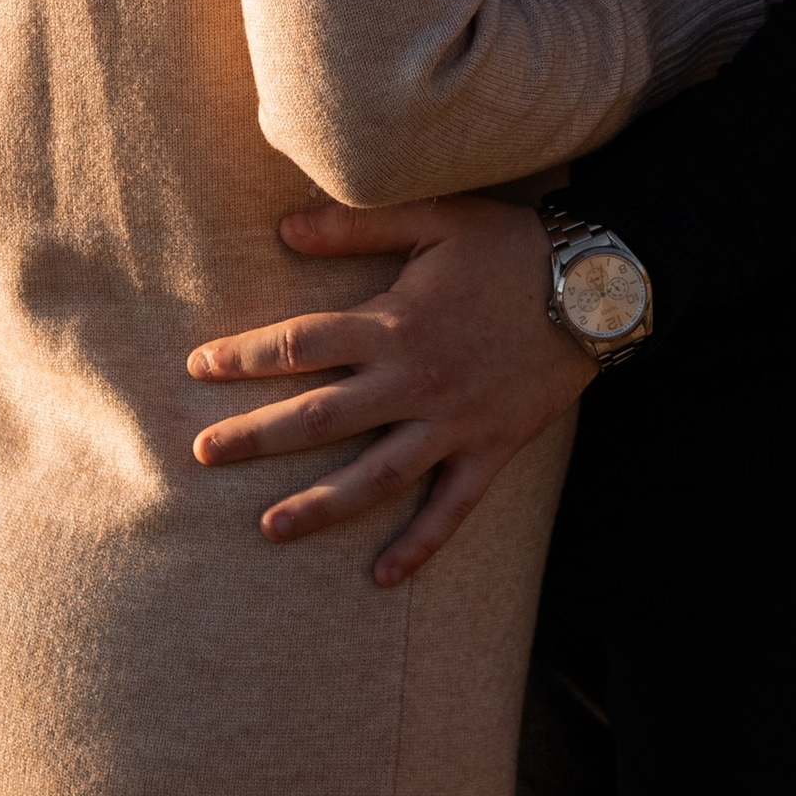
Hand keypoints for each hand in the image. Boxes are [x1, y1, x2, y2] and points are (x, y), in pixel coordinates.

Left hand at [186, 193, 587, 586]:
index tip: (199, 367)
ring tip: (267, 529)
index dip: (244, 356)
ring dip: (319, 506)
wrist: (596, 283)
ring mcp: (452, 423)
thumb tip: (284, 229)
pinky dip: (418, 546)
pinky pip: (450, 509)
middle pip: (320, 419)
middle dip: (255, 437)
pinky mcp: (491, 450)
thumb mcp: (434, 217)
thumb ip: (356, 226)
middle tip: (202, 455)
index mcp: (394, 323)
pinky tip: (381, 577)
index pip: (300, 345)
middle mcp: (414, 380)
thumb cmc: (510, 244)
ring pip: (374, 476)